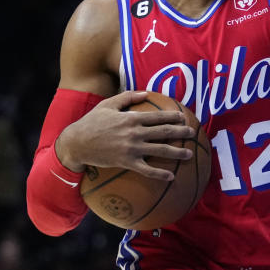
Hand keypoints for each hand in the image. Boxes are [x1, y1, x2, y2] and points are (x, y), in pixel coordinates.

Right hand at [56, 90, 195, 180]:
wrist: (76, 143)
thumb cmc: (92, 122)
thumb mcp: (108, 105)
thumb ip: (127, 97)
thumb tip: (146, 93)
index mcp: (131, 118)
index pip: (158, 116)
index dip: (173, 117)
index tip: (183, 118)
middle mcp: (134, 133)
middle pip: (164, 132)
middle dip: (181, 132)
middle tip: (192, 133)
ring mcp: (131, 148)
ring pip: (160, 150)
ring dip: (177, 153)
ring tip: (189, 154)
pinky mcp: (126, 162)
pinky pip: (147, 170)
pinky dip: (160, 174)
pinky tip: (171, 177)